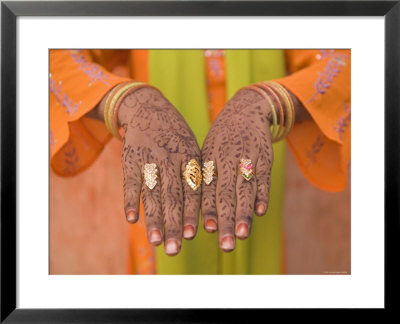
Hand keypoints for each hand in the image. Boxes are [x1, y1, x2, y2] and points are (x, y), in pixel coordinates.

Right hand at [117, 87, 200, 255]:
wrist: (150, 110)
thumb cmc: (177, 138)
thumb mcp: (193, 150)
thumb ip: (197, 177)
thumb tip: (208, 211)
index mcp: (190, 159)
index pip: (192, 190)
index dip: (192, 213)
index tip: (193, 235)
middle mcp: (171, 159)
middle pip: (173, 197)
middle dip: (174, 224)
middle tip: (175, 250)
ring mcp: (149, 159)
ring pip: (152, 193)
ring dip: (153, 219)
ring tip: (156, 242)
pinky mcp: (130, 159)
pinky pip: (130, 182)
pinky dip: (130, 200)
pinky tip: (131, 220)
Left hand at [201, 88, 273, 251]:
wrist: (245, 111)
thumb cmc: (220, 140)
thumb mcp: (207, 152)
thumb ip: (202, 178)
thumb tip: (194, 210)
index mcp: (209, 160)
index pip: (206, 189)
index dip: (207, 210)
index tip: (205, 230)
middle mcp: (226, 160)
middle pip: (225, 194)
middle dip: (225, 221)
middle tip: (225, 245)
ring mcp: (246, 159)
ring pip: (244, 189)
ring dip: (244, 213)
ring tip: (242, 234)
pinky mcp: (265, 158)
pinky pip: (263, 179)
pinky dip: (262, 195)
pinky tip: (261, 212)